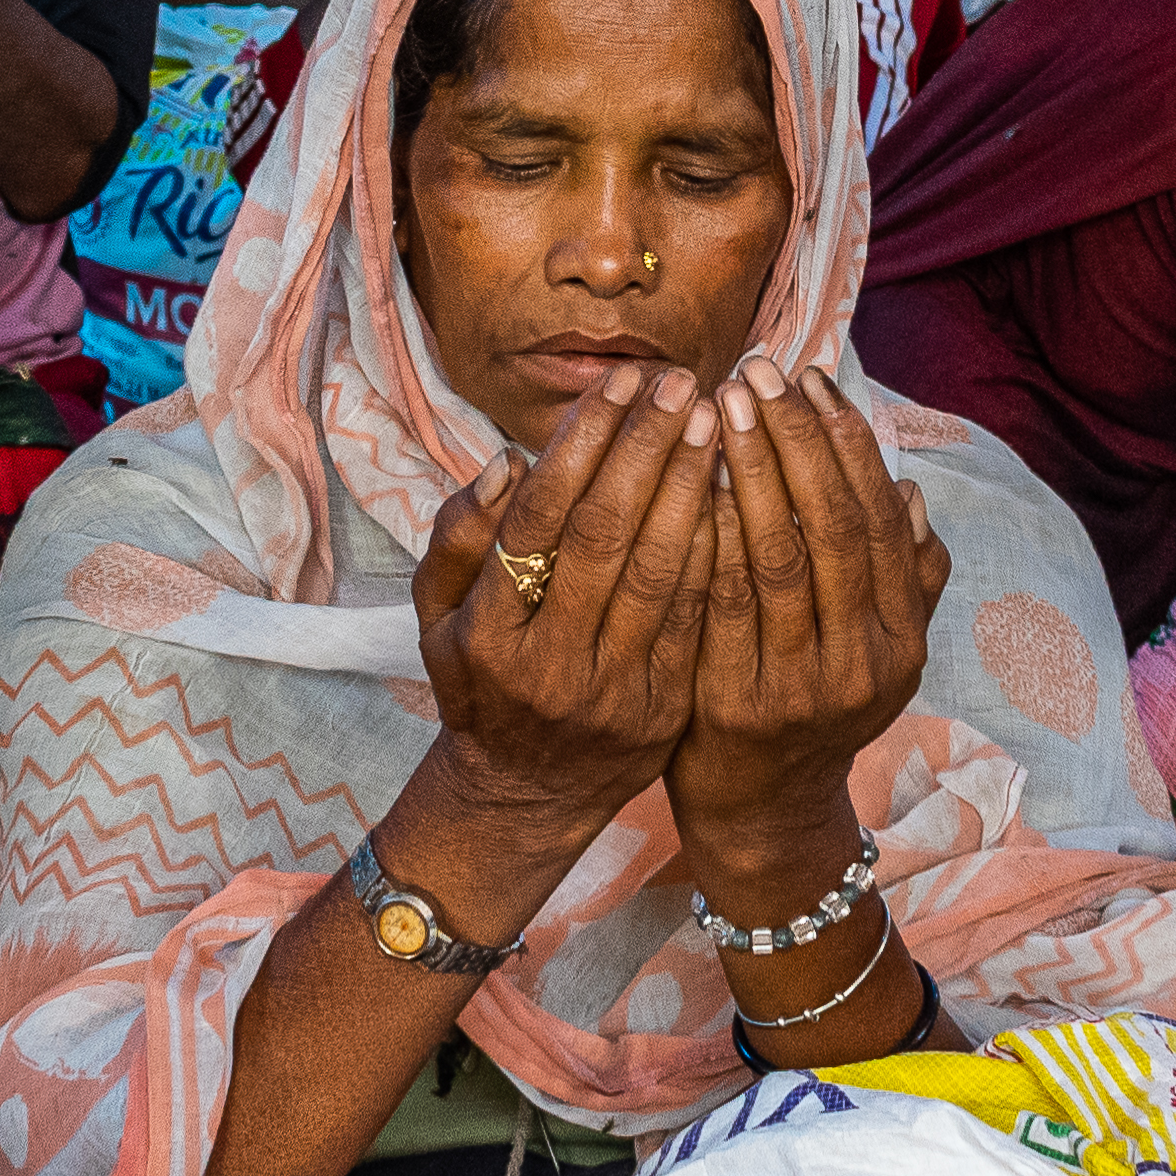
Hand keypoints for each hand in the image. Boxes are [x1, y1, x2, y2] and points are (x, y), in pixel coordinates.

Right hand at [409, 368, 725, 837]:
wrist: (528, 793)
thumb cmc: (483, 683)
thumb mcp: (440, 619)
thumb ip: (459, 538)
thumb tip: (507, 460)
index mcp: (487, 632)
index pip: (538, 517)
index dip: (582, 442)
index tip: (619, 382)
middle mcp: (547, 663)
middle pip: (603, 535)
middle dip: (645, 448)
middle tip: (682, 384)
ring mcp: (610, 691)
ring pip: (658, 573)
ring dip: (691, 489)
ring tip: (716, 423)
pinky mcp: (663, 710)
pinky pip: (696, 616)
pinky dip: (716, 549)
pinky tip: (736, 494)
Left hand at [668, 362, 952, 873]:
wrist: (762, 809)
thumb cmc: (809, 703)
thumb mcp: (875, 649)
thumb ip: (902, 577)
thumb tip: (910, 493)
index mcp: (902, 635)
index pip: (877, 515)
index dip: (845, 440)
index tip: (810, 378)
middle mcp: (865, 660)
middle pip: (830, 525)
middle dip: (793, 437)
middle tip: (755, 372)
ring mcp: (803, 686)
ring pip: (777, 556)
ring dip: (748, 469)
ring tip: (716, 404)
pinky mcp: (738, 703)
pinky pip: (722, 602)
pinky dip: (709, 536)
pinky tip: (687, 481)